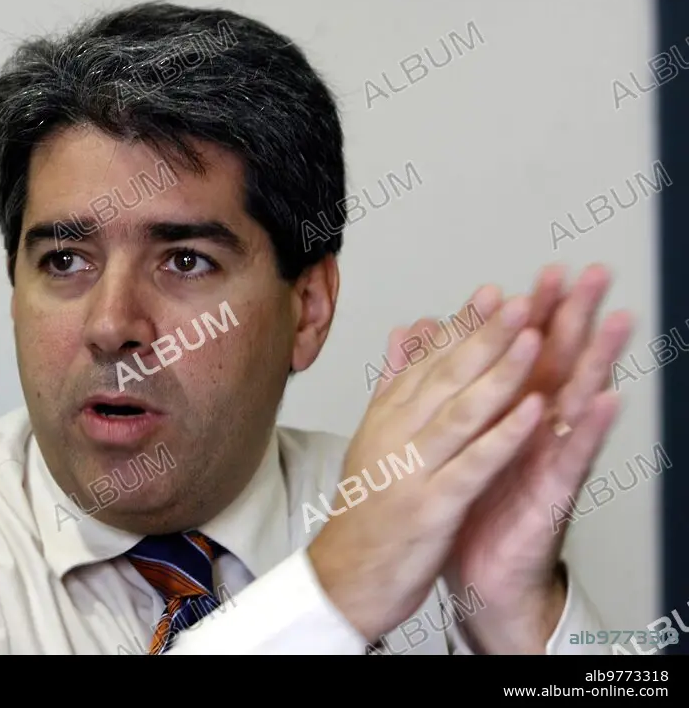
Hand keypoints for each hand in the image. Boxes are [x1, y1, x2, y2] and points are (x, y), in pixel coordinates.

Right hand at [306, 288, 545, 642]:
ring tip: (531, 339)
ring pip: (459, 413)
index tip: (489, 294)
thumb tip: (407, 331)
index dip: (461, 326)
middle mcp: (395, 436)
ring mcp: (411, 471)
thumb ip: (394, 383)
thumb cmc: (365, 513)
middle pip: (444, 377)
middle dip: (485, 335)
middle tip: (517, 302)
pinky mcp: (430, 507)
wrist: (342, 578)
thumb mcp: (373, 439)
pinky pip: (472, 466)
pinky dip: (502, 436)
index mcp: (384, 419)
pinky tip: (531, 411)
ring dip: (498, 374)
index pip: (425, 362)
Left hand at [441, 266, 632, 652]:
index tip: (544, 272)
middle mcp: (533, 431)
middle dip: (573, 319)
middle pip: (555, 366)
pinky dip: (588, 430)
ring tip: (615, 320)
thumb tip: (430, 342)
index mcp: (505, 414)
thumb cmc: (468, 505)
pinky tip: (606, 399)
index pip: (521, 354)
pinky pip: (571, 459)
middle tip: (592, 275)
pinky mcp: (552, 496)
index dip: (535, 314)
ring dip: (596, 361)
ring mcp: (547, 461)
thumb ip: (449, 390)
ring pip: (574, 402)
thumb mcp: (454, 442)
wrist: (475, 573)